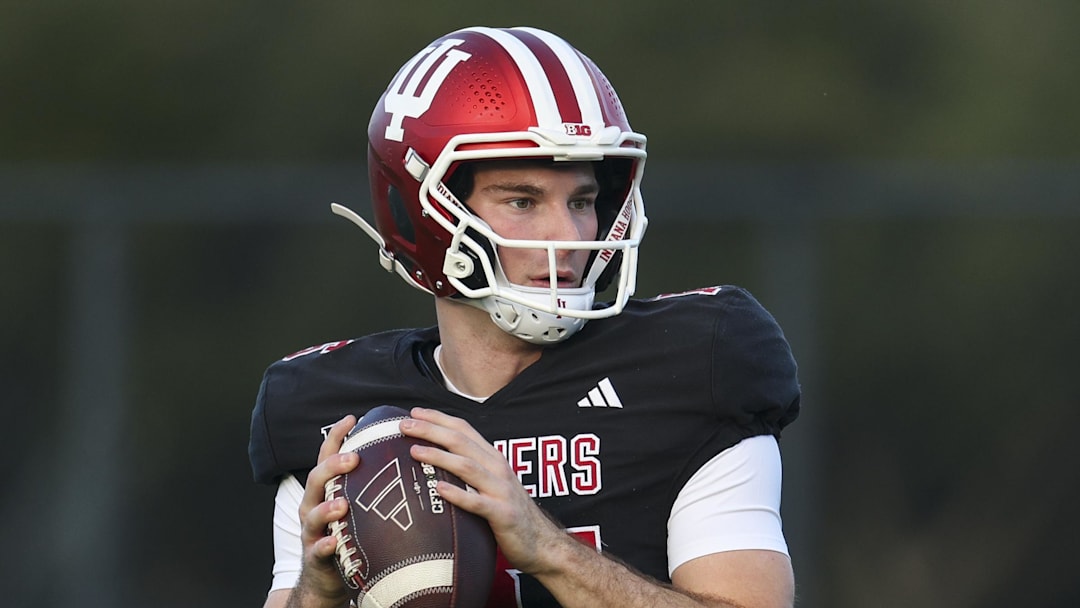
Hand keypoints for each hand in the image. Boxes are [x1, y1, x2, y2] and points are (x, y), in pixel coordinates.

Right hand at [292, 415, 358, 606]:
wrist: (329, 578)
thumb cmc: (349, 535)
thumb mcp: (357, 505)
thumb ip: (369, 483)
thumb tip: (403, 457)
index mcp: (326, 490)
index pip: (327, 457)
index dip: (336, 437)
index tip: (351, 418)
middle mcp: (314, 506)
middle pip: (316, 479)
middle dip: (333, 466)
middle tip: (354, 458)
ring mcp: (313, 532)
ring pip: (313, 514)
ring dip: (326, 507)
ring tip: (342, 503)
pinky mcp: (316, 557)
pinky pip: (318, 550)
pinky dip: (326, 545)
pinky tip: (334, 541)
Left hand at [400, 407, 566, 575]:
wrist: (541, 543)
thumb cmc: (508, 513)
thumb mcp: (491, 483)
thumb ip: (470, 469)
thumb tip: (436, 460)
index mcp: (492, 458)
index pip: (464, 429)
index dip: (439, 418)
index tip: (414, 411)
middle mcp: (497, 468)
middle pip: (461, 442)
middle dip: (431, 430)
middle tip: (405, 425)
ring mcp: (501, 491)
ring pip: (467, 467)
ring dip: (439, 456)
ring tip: (414, 451)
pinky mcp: (502, 514)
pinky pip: (477, 503)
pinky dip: (458, 494)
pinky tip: (439, 489)